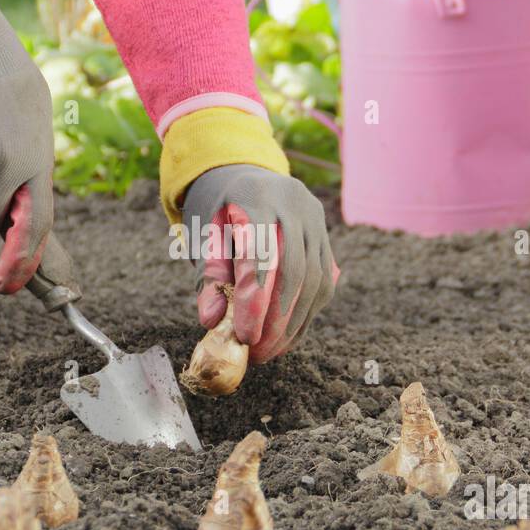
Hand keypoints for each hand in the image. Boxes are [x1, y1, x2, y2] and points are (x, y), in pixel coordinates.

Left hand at [181, 165, 337, 362]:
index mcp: (255, 197)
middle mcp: (293, 203)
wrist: (244, 177)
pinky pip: (324, 280)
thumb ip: (207, 277)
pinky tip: (287, 337)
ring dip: (294, 323)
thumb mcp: (203, 237)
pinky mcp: (326, 236)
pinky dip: (307, 313)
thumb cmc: (217, 213)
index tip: (244, 337)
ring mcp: (315, 218)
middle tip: (258, 353)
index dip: (254, 300)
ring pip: (315, 279)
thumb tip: (211, 321)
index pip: (260, 255)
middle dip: (277, 319)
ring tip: (271, 351)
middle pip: (294, 270)